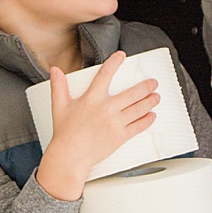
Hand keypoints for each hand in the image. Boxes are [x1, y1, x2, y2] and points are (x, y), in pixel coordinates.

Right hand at [35, 52, 158, 200]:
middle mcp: (106, 109)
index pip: (105, 74)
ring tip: (156, 96)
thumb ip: (59, 86)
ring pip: (139, 108)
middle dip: (146, 86)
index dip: (115, 62)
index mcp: (92, 98)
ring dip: (150, 101)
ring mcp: (115, 123)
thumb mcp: (59, 106)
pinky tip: (152, 116)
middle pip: (132, 93)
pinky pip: (138, 126)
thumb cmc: (65, 133)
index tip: (122, 56)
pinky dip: (147, 120)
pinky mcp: (120, 136)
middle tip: (153, 82)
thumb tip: (55, 70)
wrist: (70, 156)